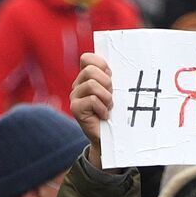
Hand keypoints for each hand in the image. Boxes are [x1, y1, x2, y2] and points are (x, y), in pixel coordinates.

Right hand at [69, 52, 112, 167]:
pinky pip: (91, 100)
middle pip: (90, 70)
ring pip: (91, 84)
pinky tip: (104, 115)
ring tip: (109, 106)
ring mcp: (75, 96)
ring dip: (106, 97)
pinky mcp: (75, 109)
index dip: (100, 64)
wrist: (110, 138)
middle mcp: (78, 85)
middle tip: (111, 95)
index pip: (87, 58)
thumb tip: (120, 65)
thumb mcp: (116, 92)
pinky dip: (102, 108)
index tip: (111, 76)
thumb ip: (112, 78)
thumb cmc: (116, 112)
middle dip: (106, 82)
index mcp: (87, 77)